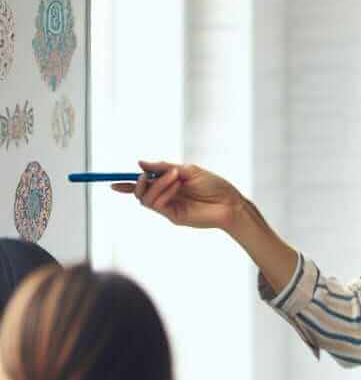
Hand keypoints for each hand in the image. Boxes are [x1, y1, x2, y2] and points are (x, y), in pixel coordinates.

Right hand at [112, 161, 244, 231]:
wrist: (230, 202)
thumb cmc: (214, 186)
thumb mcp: (188, 170)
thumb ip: (163, 167)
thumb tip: (139, 163)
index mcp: (169, 185)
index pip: (143, 185)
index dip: (126, 184)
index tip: (112, 182)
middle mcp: (167, 197)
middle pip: (139, 193)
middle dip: (140, 181)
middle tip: (149, 173)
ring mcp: (169, 208)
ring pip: (145, 199)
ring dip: (156, 184)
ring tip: (175, 176)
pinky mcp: (174, 216)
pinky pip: (157, 205)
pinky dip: (163, 192)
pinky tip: (177, 186)